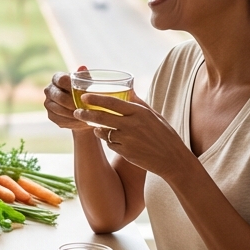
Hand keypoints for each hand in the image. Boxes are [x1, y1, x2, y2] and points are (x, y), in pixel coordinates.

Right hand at [44, 67, 94, 131]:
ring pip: (59, 110)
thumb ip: (85, 77)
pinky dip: (71, 122)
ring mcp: (48, 103)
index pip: (61, 79)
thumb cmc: (85, 92)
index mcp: (57, 78)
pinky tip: (81, 122)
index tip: (82, 92)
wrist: (80, 108)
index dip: (70, 85)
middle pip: (59, 97)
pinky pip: (60, 120)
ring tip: (85, 116)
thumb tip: (83, 67)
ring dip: (73, 114)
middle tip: (85, 108)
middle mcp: (49, 89)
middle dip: (73, 103)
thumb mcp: (87, 84)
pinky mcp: (50, 115)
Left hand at [74, 89, 190, 177]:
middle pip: (102, 117)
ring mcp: (128, 140)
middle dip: (86, 113)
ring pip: (103, 131)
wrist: (172, 159)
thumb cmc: (165, 135)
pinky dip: (107, 139)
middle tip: (77, 111)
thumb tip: (128, 89)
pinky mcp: (125, 152)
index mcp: (140, 112)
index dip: (96, 99)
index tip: (84, 96)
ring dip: (96, 127)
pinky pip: (110, 144)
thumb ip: (139, 103)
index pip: (112, 102)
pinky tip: (109, 137)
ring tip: (93, 124)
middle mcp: (132, 125)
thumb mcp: (154, 115)